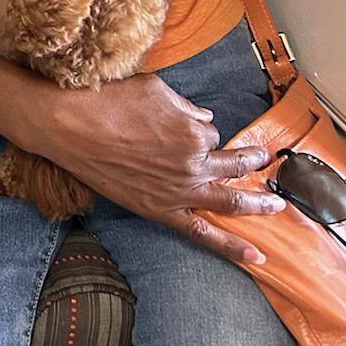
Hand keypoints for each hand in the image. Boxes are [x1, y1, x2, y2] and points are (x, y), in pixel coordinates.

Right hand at [35, 73, 284, 263]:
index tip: (185, 123)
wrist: (69, 126)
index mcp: (194, 130)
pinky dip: (232, 247)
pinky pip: (203, 233)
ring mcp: (179, 190)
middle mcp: (193, 162)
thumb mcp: (154, 88)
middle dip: (252, 162)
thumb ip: (186, 106)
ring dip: (258, 202)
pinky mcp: (161, 211)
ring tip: (277, 204)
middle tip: (266, 160)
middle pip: (233, 164)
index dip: (200, 127)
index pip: (212, 131)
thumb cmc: (108, 100)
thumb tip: (205, 119)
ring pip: (230, 200)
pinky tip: (256, 256)